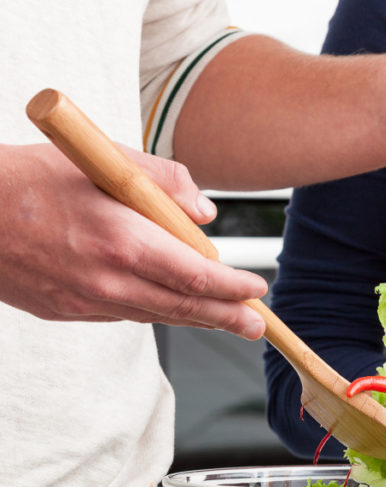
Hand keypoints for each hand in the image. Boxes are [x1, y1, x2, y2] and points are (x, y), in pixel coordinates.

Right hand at [0, 143, 268, 338]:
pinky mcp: (65, 310)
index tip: (256, 288)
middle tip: (257, 326)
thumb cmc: (28, 177)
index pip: (197, 276)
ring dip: (195, 319)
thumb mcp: (103, 160)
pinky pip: (123, 313)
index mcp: (122, 241)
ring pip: (155, 315)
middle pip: (184, 307)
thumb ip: (164, 182)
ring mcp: (84, 301)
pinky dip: (153, 310)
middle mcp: (107, 279)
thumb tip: (204, 214)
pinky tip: (170, 307)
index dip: (233, 287)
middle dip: (227, 317)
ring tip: (226, 320)